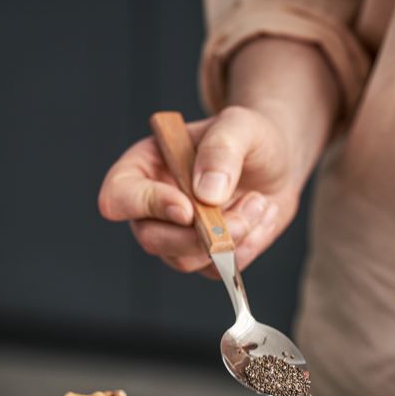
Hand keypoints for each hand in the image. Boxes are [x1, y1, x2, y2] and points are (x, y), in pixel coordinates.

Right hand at [98, 106, 300, 275]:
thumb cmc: (248, 138)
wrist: (276, 162)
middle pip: (151, 239)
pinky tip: (260, 215)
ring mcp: (176, 236)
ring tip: (258, 202)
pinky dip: (246, 247)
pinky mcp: (204, 256)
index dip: (147, 206)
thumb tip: (206, 193)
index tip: (188, 209)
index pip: (118, 196)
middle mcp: (152, 207)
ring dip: (229, 239)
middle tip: (240, 219)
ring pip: (185, 259)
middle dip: (198, 236)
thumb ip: (221, 150)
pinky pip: (216, 268)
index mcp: (144, 168)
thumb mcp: (240, 126)